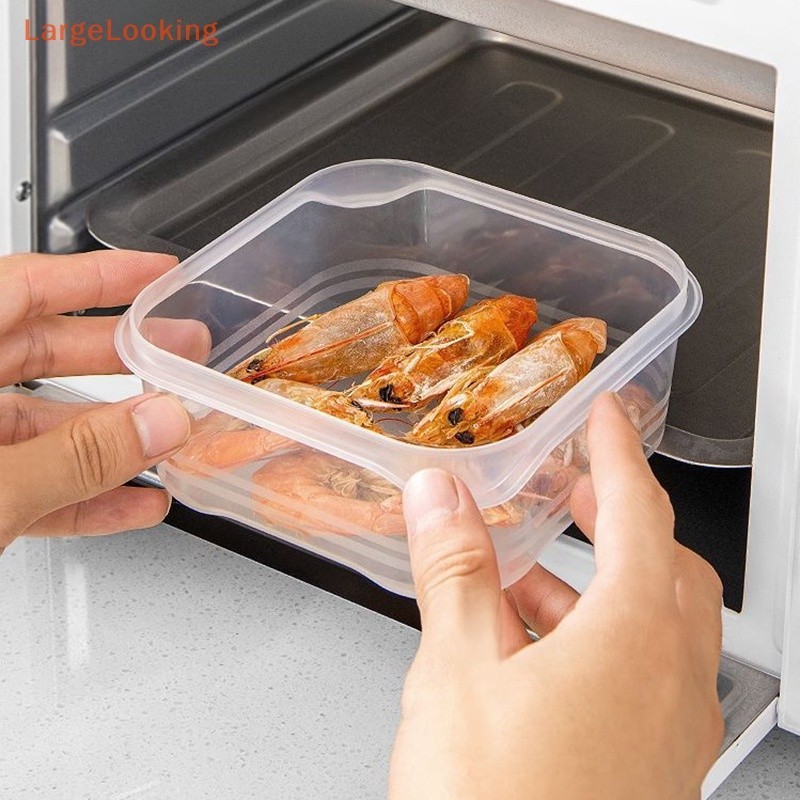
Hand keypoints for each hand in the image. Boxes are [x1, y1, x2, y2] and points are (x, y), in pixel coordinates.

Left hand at [0, 251, 209, 551]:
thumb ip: (77, 456)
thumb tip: (159, 423)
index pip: (24, 288)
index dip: (98, 275)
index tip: (159, 274)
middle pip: (43, 354)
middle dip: (126, 356)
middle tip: (186, 351)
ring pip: (43, 425)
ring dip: (114, 436)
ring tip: (175, 436)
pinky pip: (32, 482)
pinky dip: (83, 492)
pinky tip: (133, 501)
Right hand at [391, 392, 722, 799]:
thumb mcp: (459, 672)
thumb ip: (454, 570)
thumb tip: (441, 497)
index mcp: (633, 638)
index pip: (639, 510)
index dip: (618, 451)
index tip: (609, 414)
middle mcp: (670, 680)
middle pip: (664, 564)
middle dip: (618, 515)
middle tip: (577, 487)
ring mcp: (669, 732)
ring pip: (653, 624)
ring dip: (595, 585)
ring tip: (526, 576)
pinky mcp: (652, 772)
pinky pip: (639, 678)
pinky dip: (594, 642)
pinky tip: (533, 656)